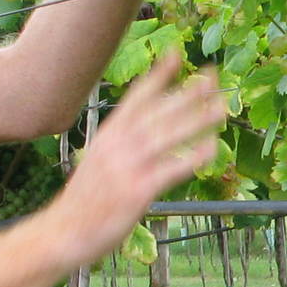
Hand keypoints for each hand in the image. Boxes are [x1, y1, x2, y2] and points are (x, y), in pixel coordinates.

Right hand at [43, 50, 225, 264]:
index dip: (158, 75)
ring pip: (168, 136)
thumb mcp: (99, 158)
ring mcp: (127, 167)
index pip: (136, 97)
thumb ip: (120, 141)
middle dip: (187, 92)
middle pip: (158, 111)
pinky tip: (212, 149)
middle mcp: (118, 145)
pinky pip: (170, 170)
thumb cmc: (86, 198)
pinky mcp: (136, 192)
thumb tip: (143, 126)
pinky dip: (192, 158)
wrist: (63, 232)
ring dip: (197, 120)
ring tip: (222, 107)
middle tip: (213, 74)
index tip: (176, 54)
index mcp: (109, 134)